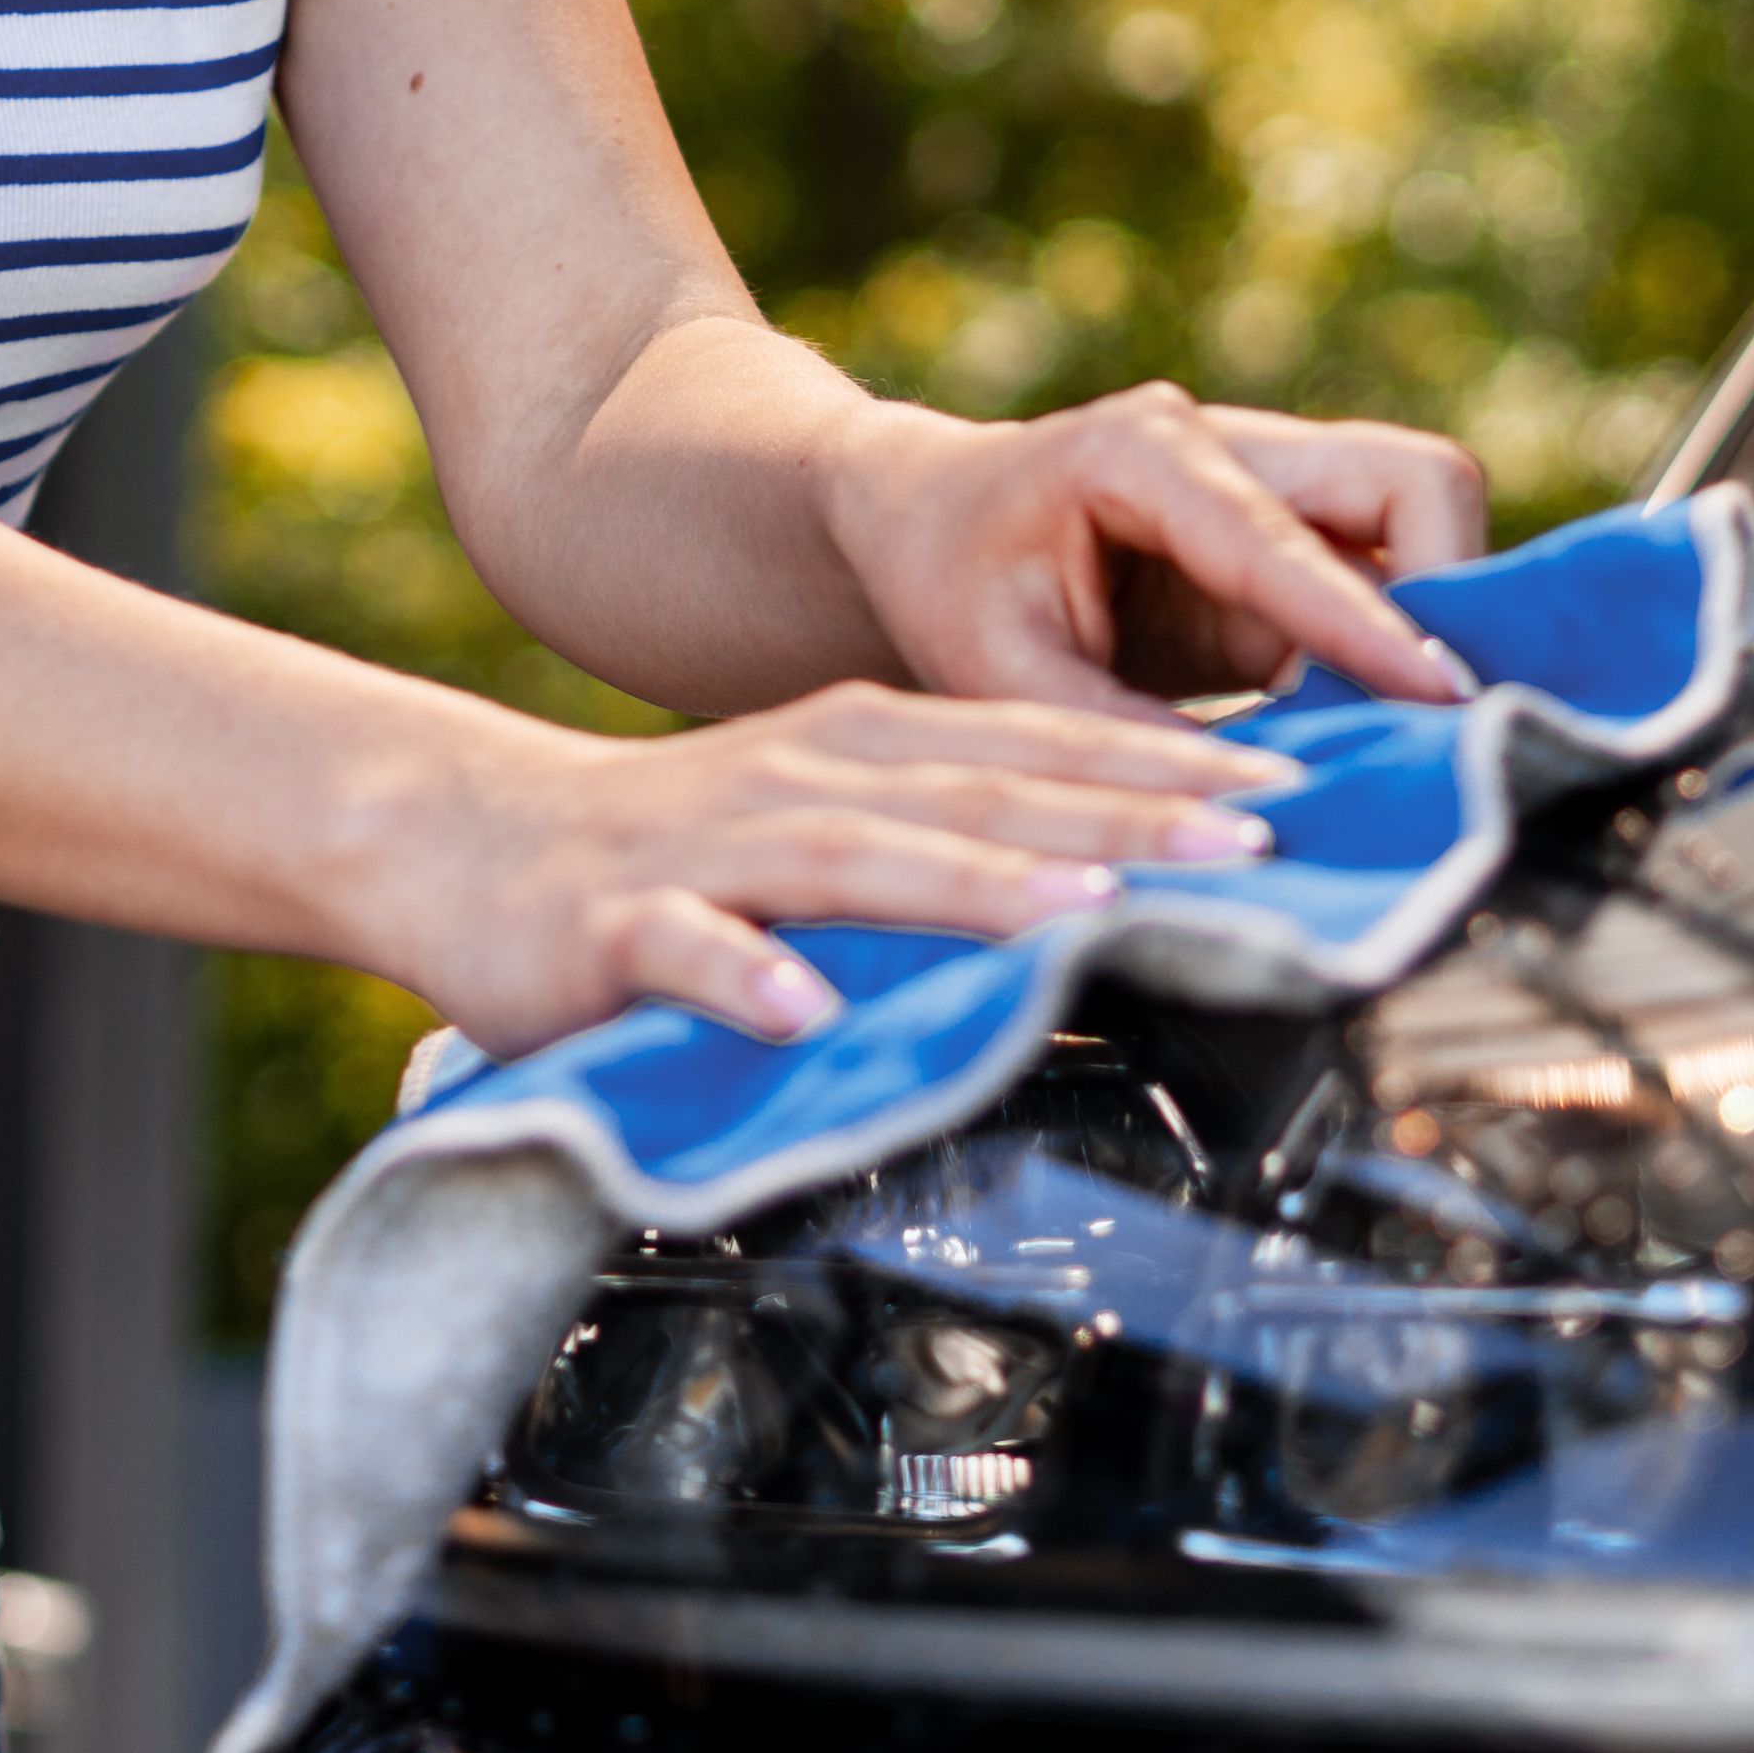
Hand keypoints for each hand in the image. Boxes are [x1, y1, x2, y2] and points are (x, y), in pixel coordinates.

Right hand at [366, 682, 1298, 1054]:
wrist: (464, 837)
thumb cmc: (674, 850)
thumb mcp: (830, 820)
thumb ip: (954, 841)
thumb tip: (1126, 882)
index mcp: (866, 748)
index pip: (1039, 744)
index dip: (1164, 763)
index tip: (1290, 793)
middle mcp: (804, 777)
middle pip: (982, 792)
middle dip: (1121, 816)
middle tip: (1247, 846)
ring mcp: (713, 849)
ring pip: (858, 857)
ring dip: (973, 883)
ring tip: (1079, 913)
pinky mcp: (616, 924)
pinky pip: (687, 951)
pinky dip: (746, 974)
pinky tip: (802, 1008)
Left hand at [824, 386, 1493, 719]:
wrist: (925, 522)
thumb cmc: (948, 577)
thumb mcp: (1000, 668)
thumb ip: (1118, 738)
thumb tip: (1247, 808)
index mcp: (1146, 451)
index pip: (1289, 540)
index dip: (1371, 623)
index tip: (1444, 696)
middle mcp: (1232, 448)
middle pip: (1412, 481)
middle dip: (1452, 587)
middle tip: (1445, 713)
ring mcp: (1275, 490)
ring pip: (1421, 524)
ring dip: (1436, 623)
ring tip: (1416, 732)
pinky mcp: (1291, 553)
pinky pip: (1388, 591)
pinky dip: (1396, 659)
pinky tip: (1375, 735)